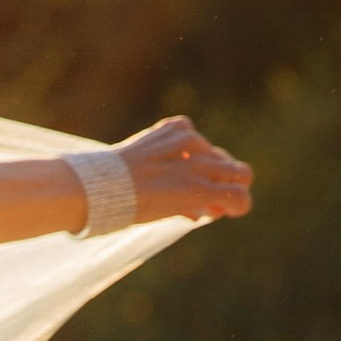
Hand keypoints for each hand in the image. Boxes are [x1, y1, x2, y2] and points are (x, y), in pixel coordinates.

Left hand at [114, 115, 251, 224]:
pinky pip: (192, 133)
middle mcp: (195, 164)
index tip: (228, 209)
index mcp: (195, 191)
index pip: (240, 195)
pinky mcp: (173, 127)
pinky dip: (187, 144)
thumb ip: (197, 207)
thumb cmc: (133, 206)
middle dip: (233, 184)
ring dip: (208, 165)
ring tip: (184, 176)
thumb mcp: (170, 213)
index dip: (239, 204)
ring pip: (216, 154)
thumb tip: (215, 207)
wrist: (100, 186)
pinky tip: (171, 155)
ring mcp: (186, 142)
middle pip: (240, 171)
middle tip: (216, 192)